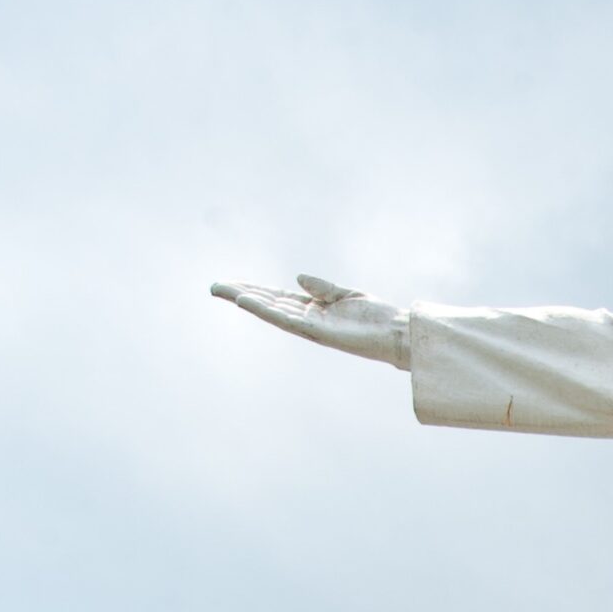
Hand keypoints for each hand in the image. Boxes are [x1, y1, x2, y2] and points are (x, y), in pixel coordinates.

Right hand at [210, 273, 409, 368]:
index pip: (277, 297)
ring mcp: (311, 327)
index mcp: (313, 309)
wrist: (397, 333)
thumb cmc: (376, 316)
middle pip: (268, 303)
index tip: (233, 283)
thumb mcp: (346, 294)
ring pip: (271, 311)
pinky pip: (286, 320)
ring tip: (223, 291)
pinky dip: (266, 310)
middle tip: (215, 287)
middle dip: (242, 294)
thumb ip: (322, 287)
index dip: (255, 289)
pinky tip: (248, 301)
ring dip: (246, 300)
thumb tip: (298, 278)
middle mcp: (308, 319)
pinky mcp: (317, 332)